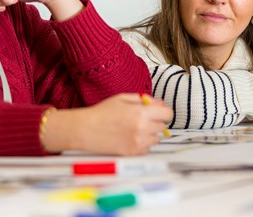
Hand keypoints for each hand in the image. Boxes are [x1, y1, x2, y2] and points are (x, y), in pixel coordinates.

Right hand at [42, 94, 172, 155]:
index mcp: (140, 112)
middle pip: (162, 126)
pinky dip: (143, 143)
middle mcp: (142, 128)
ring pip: (156, 138)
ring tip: (134, 128)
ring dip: (150, 133)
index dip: (163, 112)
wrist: (85, 129)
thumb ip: (143, 99)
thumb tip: (159, 103)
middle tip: (142, 118)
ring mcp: (138, 142)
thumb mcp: (123, 98)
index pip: (167, 114)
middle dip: (155, 121)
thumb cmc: (101, 112)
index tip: (159, 112)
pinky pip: (147, 148)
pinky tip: (131, 137)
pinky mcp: (132, 152)